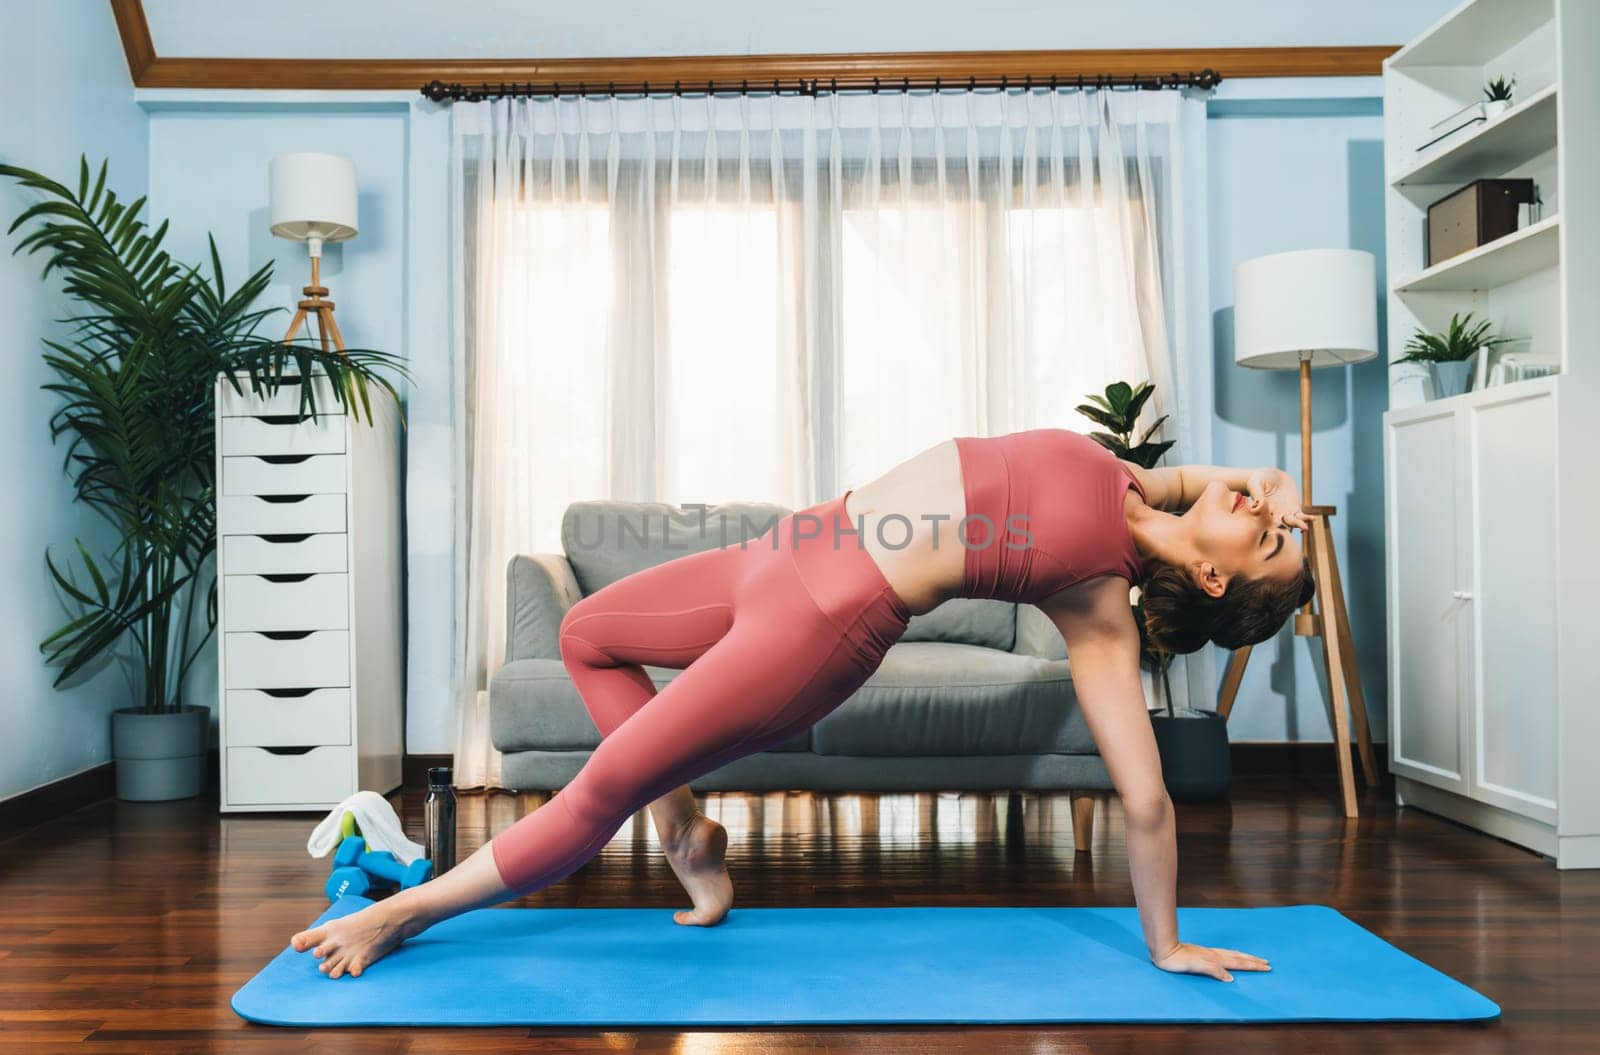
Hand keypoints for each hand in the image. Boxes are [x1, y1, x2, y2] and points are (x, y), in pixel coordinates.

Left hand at [1151, 940, 1271, 982]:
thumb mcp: (1195, 966)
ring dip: (1244, 958)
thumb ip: (1213, 970)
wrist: (1164, 949)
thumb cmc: (1177, 959)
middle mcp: (1214, 955)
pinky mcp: (1202, 954)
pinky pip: (1223, 955)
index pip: (1238, 963)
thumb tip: (1230, 978)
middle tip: (1266, 963)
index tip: (1266, 966)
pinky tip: (1230, 959)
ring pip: (1231, 955)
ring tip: (1253, 959)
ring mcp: (1208, 953)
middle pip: (1238, 958)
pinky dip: (1232, 957)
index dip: (1252, 965)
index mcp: (1215, 959)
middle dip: (1252, 961)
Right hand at [1245, 468, 1307, 531]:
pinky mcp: (1294, 508)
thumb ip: (1257, 494)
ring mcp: (1285, 513)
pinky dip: (1306, 518)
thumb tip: (1258, 502)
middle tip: (1288, 530)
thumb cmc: (1258, 480)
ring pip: (1293, 522)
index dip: (1271, 527)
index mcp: (1263, 512)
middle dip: (1286, 529)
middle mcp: (1274, 515)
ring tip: (1304, 527)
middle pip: (1281, 525)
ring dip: (1298, 525)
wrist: (1270, 476)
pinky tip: (1312, 518)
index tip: (1274, 528)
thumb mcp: (1255, 485)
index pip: (1267, 522)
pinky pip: (1301, 516)